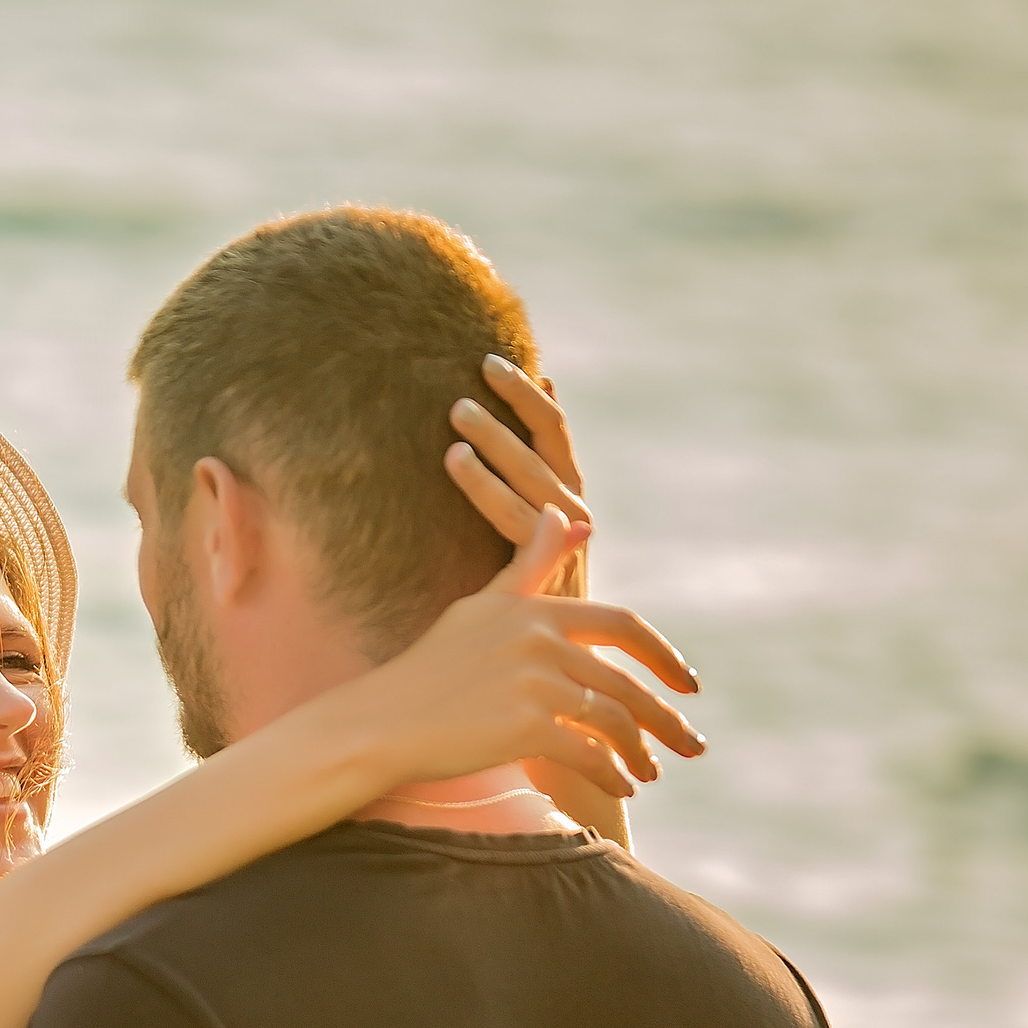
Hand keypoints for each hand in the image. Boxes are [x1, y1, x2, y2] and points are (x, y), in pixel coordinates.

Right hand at [365, 504, 700, 799]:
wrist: (380, 723)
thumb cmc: (428, 668)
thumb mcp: (482, 606)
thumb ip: (531, 565)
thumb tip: (573, 518)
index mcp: (534, 611)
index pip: (622, 626)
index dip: (664, 656)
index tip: (689, 684)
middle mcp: (539, 641)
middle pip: (626, 682)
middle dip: (666, 719)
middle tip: (692, 744)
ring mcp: (532, 684)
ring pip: (612, 721)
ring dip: (641, 752)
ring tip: (650, 773)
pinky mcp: (523, 728)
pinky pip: (587, 755)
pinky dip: (610, 774)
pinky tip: (621, 788)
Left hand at [446, 354, 589, 597]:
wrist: (551, 665)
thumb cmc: (524, 600)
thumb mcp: (527, 539)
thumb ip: (527, 478)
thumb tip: (532, 399)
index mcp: (568, 498)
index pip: (553, 432)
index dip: (527, 395)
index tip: (493, 361)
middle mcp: (573, 514)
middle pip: (544, 443)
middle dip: (512, 403)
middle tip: (476, 370)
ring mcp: (564, 541)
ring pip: (529, 474)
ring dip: (495, 437)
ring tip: (456, 410)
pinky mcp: (546, 568)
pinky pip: (511, 516)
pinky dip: (485, 483)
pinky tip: (454, 460)